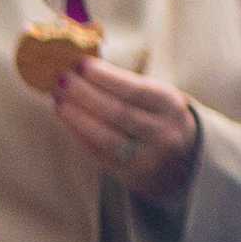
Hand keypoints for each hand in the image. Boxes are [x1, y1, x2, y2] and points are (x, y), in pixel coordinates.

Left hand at [42, 47, 202, 201]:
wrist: (182, 162)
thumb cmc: (158, 118)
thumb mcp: (157, 98)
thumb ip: (127, 85)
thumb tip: (82, 67)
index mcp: (171, 106)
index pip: (135, 90)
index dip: (106, 77)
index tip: (80, 64)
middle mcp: (163, 134)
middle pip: (118, 113)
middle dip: (85, 95)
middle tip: (61, 79)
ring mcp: (148, 159)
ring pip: (106, 137)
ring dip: (77, 117)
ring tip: (58, 99)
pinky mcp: (131, 177)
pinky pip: (100, 155)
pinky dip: (80, 135)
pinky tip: (66, 119)